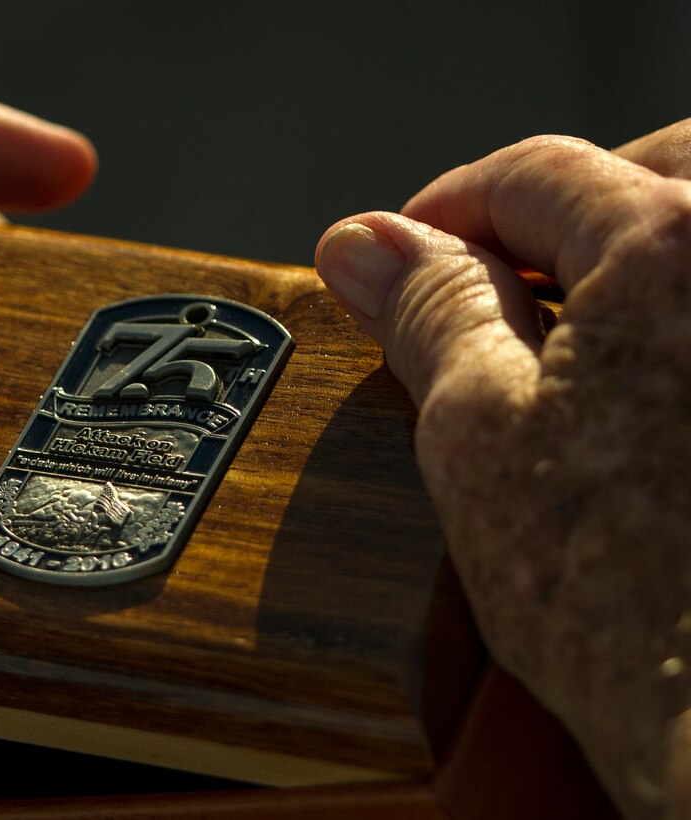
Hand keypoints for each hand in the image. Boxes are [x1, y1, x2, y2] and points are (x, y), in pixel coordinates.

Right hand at [316, 126, 690, 818]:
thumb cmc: (621, 606)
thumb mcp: (477, 436)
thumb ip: (430, 314)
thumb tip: (365, 245)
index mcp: (671, 245)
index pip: (537, 176)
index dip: (447, 210)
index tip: (398, 253)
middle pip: (646, 173)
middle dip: (552, 212)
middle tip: (480, 276)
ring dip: (625, 247)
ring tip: (560, 319)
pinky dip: (675, 304)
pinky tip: (640, 363)